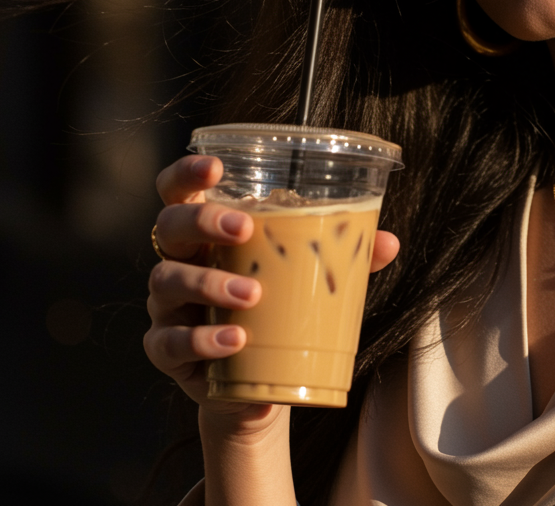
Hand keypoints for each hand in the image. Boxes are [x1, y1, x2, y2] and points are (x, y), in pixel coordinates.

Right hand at [143, 154, 400, 428]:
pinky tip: (234, 341)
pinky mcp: (166, 353)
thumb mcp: (306, 282)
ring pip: (167, 282)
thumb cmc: (276, 315)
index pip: (179, 194)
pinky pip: (169, 343)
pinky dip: (202, 340)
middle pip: (169, 228)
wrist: (256, 388)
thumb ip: (342, 259)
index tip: (215, 167)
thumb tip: (388, 242)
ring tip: (252, 294)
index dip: (186, 174)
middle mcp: (179, 264)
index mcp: (206, 237)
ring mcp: (167, 309)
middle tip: (243, 230)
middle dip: (203, 222)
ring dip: (208, 283)